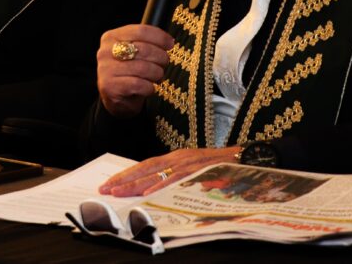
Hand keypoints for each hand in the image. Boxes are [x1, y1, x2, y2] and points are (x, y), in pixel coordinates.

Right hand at [97, 24, 173, 116]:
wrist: (115, 98)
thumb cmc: (129, 71)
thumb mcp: (132, 51)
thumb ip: (145, 42)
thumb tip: (169, 40)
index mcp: (111, 37)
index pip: (141, 31)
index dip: (160, 37)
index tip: (170, 43)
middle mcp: (105, 51)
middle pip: (144, 49)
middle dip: (161, 57)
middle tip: (164, 63)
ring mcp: (106, 69)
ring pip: (143, 68)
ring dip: (157, 74)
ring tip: (157, 76)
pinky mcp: (110, 87)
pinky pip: (139, 85)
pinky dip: (149, 87)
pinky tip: (149, 87)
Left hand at [98, 146, 239, 196]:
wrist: (246, 158)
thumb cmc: (221, 166)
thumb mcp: (195, 170)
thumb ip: (178, 177)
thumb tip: (158, 189)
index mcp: (176, 158)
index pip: (146, 165)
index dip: (127, 174)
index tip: (110, 183)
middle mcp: (178, 158)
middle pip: (145, 169)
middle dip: (124, 180)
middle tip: (105, 189)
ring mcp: (187, 164)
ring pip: (156, 174)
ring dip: (136, 184)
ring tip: (118, 192)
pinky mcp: (197, 170)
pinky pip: (175, 180)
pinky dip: (161, 187)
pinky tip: (148, 194)